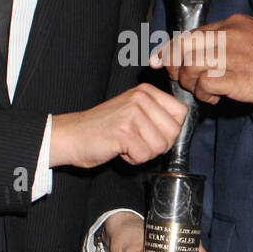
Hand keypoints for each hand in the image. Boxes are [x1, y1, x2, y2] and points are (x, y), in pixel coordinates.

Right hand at [50, 84, 187, 168]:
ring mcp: (132, 113)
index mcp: (146, 91)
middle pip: (173, 132)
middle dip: (157, 144)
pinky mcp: (124, 131)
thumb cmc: (103, 128)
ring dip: (144, 153)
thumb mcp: (133, 112)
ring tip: (126, 144)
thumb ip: (156, 115)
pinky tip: (120, 150)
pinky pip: (144, 155)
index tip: (151, 132)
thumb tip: (179, 128)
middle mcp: (140, 98)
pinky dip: (133, 160)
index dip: (169, 130)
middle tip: (136, 141)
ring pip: (161, 146)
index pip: (181, 113)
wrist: (72, 136)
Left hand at [149, 14, 252, 105]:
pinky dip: (205, 93)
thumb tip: (203, 53)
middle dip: (173, 66)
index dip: (168, 49)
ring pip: (191, 67)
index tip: (157, 60)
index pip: (190, 34)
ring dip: (191, 83)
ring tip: (205, 91)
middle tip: (178, 79)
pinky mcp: (239, 78)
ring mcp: (234, 57)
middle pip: (184, 48)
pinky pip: (206, 84)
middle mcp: (230, 36)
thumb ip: (229, 40)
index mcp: (232, 24)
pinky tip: (216, 97)